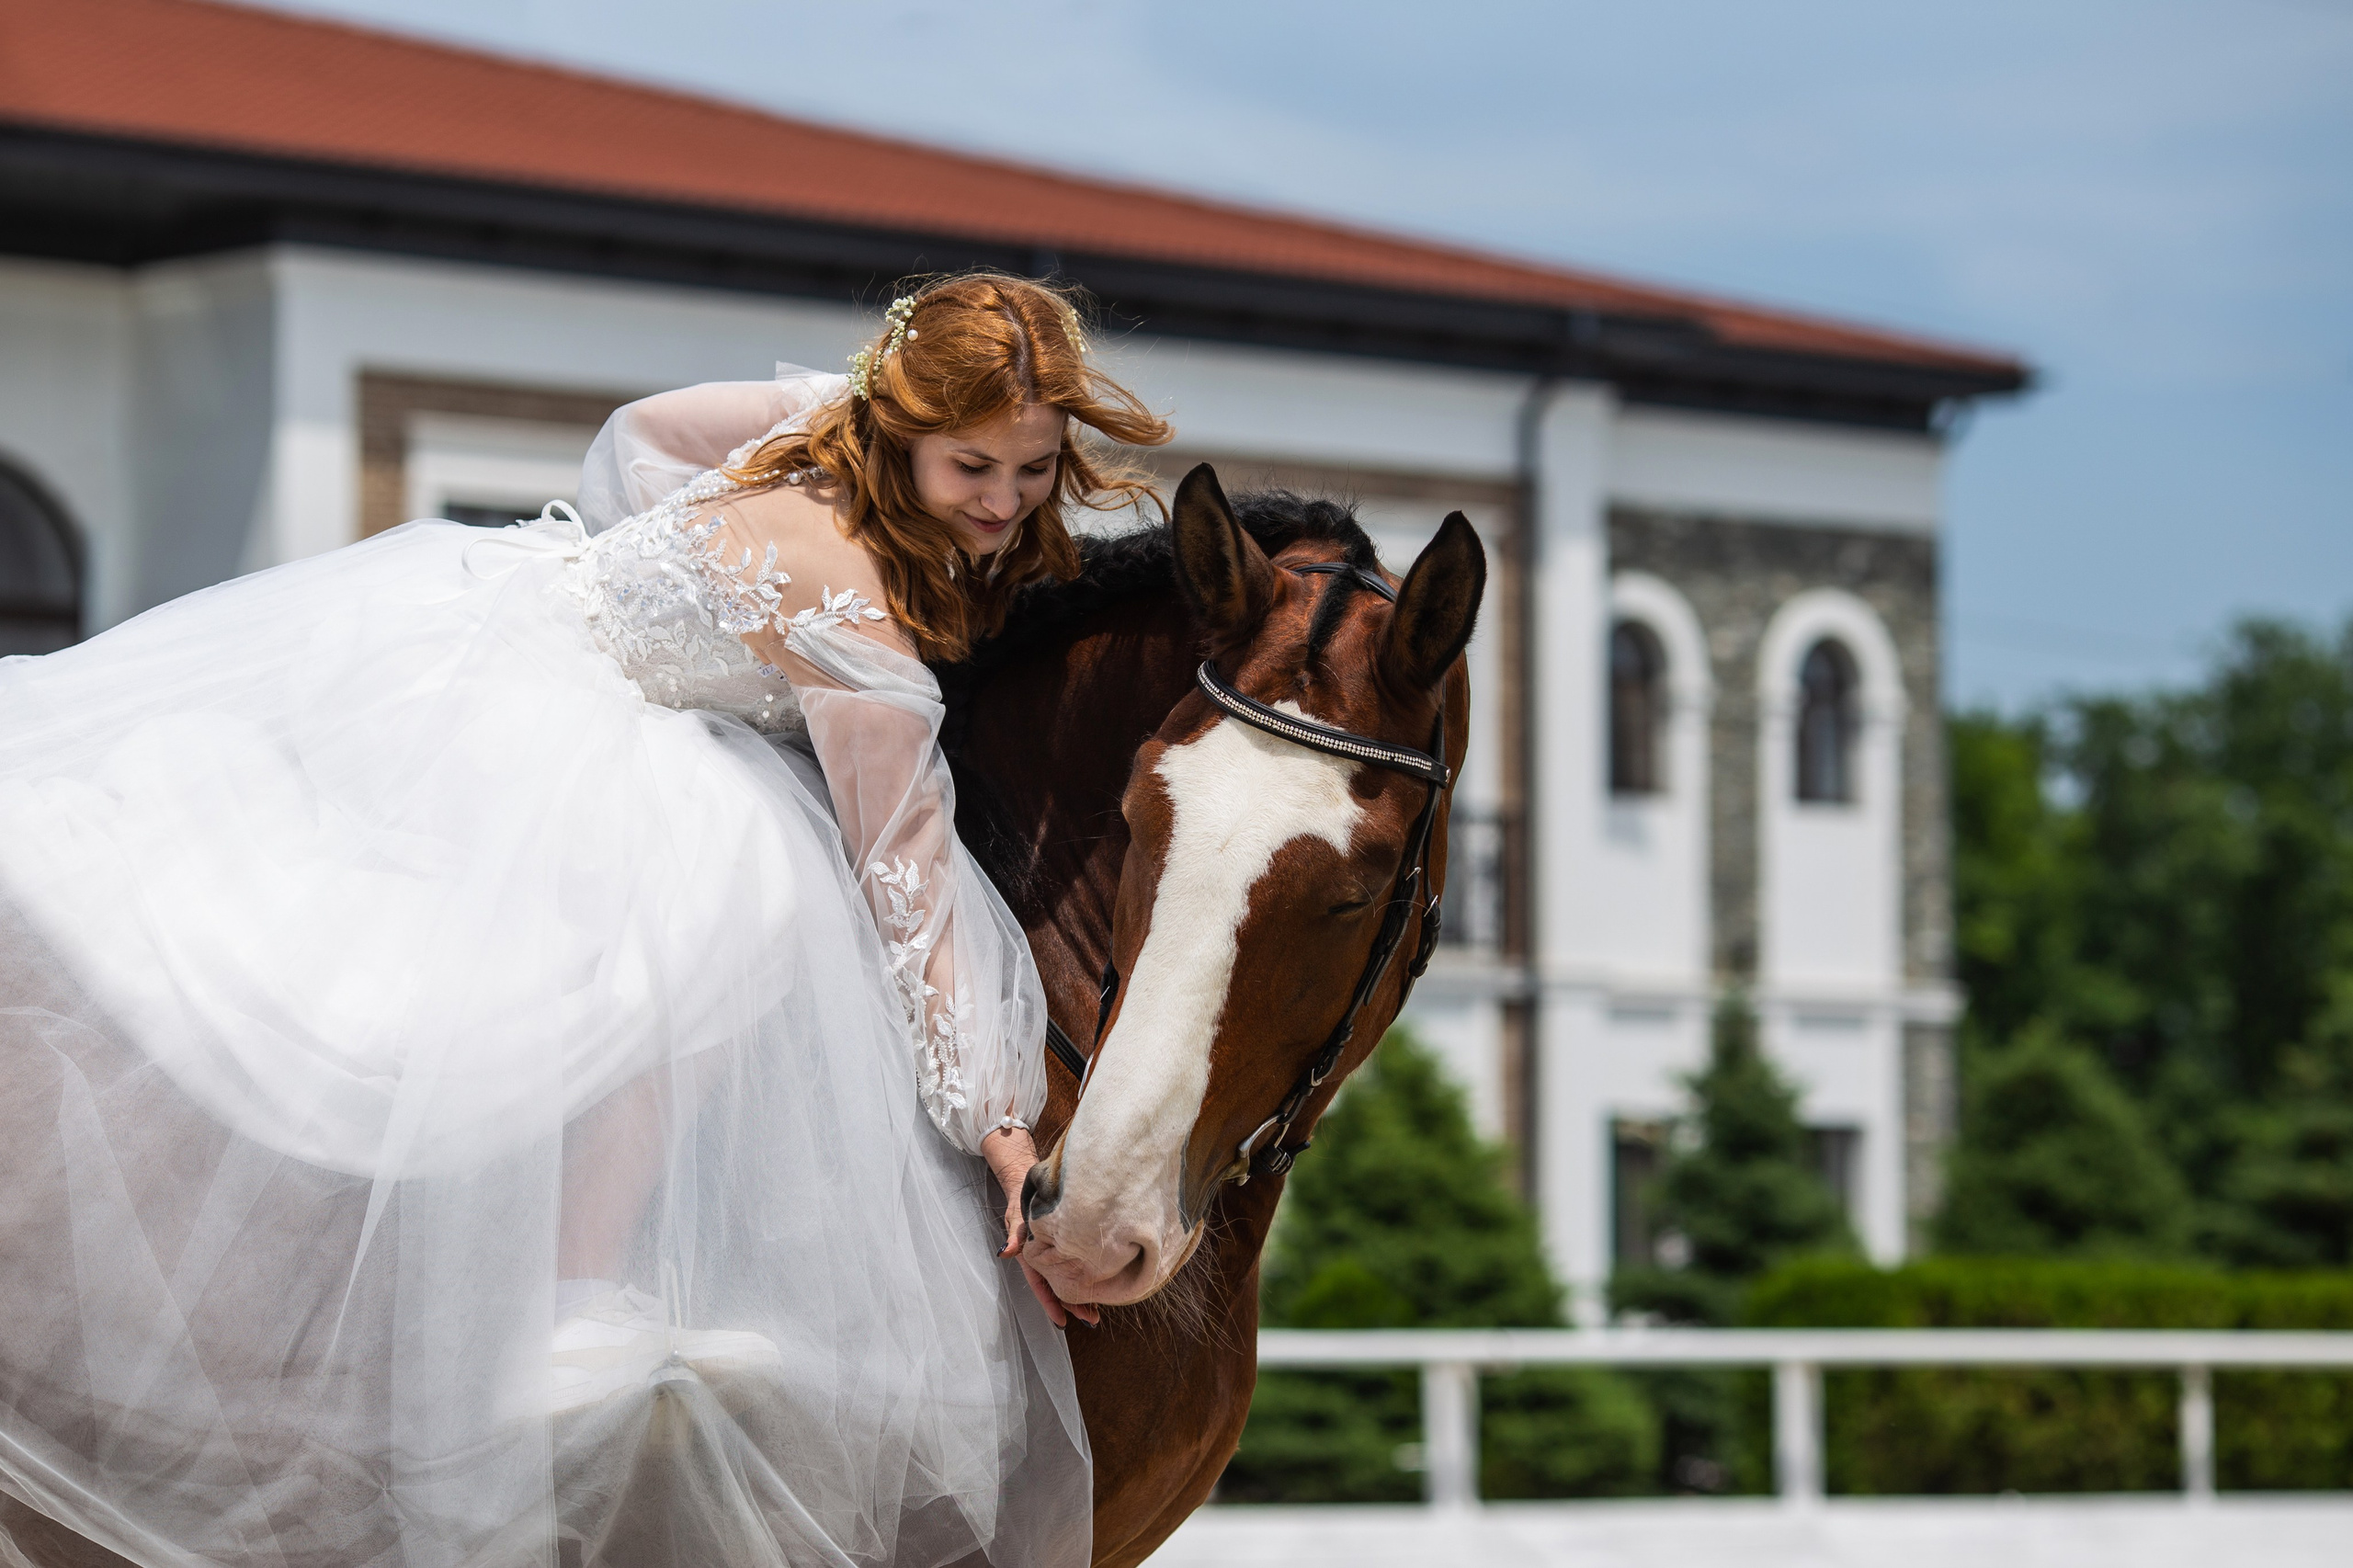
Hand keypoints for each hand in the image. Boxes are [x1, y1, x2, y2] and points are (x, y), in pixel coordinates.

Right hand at [980, 1127, 1099, 1328]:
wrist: (1027, 1186)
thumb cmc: (1020, 1203)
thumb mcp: (1015, 1217)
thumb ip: (1013, 1235)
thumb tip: (1005, 1252)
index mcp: (1030, 1257)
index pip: (1040, 1285)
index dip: (1050, 1304)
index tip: (1061, 1321)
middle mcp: (1044, 1260)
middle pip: (1058, 1288)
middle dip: (1073, 1306)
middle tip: (1091, 1320)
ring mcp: (1055, 1254)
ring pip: (1068, 1280)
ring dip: (1081, 1295)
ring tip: (1097, 1312)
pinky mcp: (1065, 1246)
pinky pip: (1074, 1266)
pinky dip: (1084, 1277)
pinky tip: (1099, 1285)